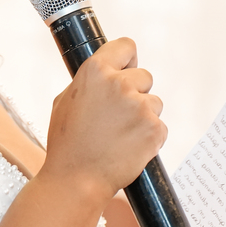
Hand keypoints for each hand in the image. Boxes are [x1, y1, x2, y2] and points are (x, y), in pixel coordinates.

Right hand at [43, 38, 164, 201]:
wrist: (77, 180)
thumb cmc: (68, 143)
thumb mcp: (66, 100)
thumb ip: (88, 81)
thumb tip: (104, 72)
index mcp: (95, 71)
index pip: (126, 46)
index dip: (127, 59)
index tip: (127, 68)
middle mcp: (120, 84)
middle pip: (144, 76)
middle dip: (136, 92)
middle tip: (117, 115)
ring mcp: (141, 107)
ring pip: (154, 102)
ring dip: (143, 116)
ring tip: (120, 135)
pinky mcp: (155, 129)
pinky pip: (159, 125)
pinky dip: (149, 136)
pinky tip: (130, 146)